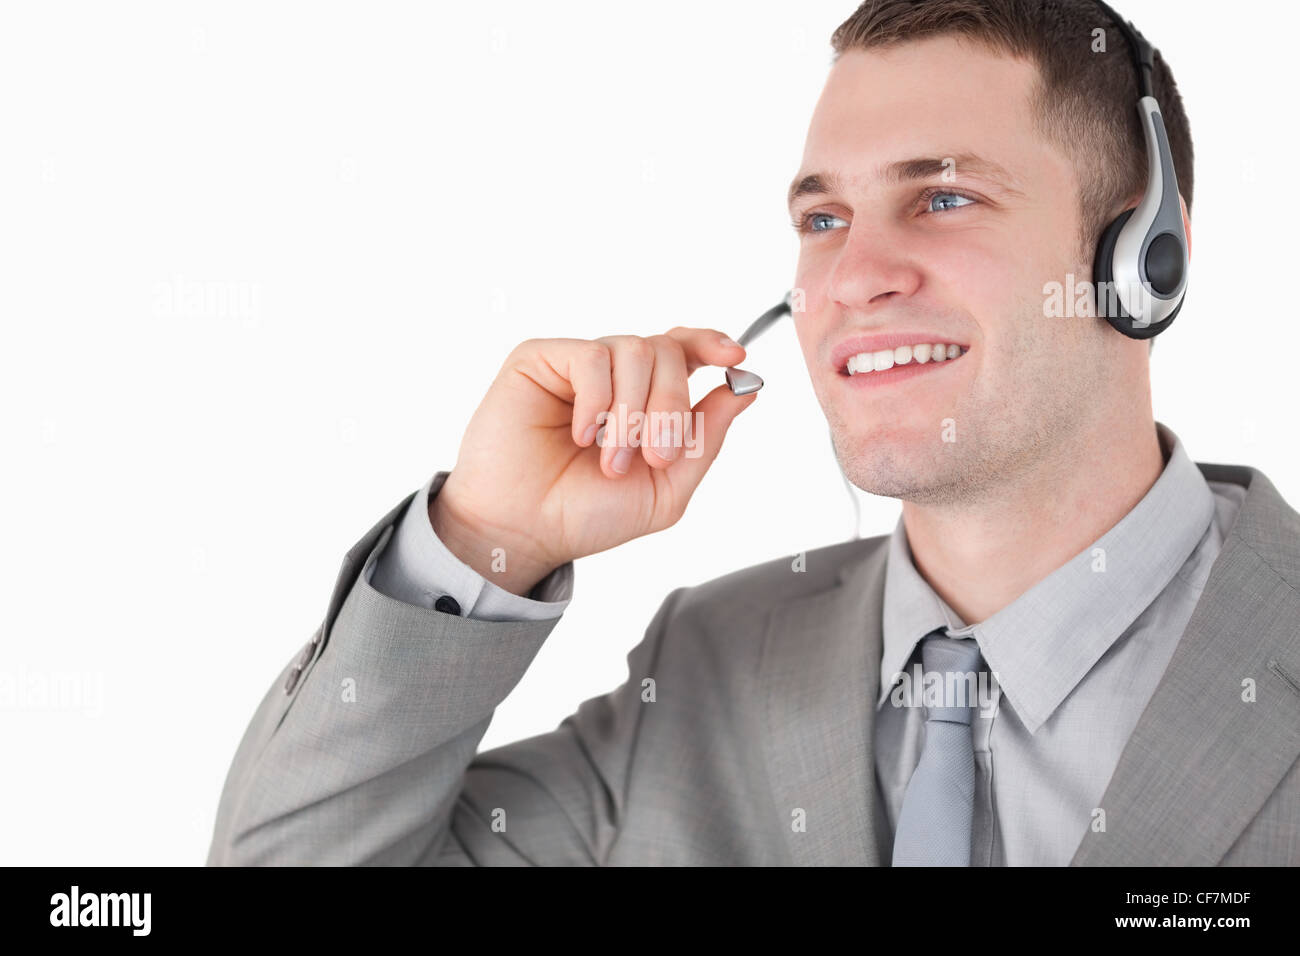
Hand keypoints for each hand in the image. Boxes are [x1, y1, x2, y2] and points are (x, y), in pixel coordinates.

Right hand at [430, 328, 756, 594]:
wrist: (524, 532)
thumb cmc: (585, 514)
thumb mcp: (666, 488)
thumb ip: (707, 439)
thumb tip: (746, 389)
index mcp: (645, 399)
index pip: (684, 349)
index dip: (712, 344)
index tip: (734, 358)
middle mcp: (614, 376)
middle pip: (668, 351)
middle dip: (673, 406)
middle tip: (656, 457)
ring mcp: (576, 366)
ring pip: (634, 350)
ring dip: (634, 412)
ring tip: (612, 460)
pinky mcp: (539, 360)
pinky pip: (591, 356)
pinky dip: (596, 400)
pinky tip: (582, 435)